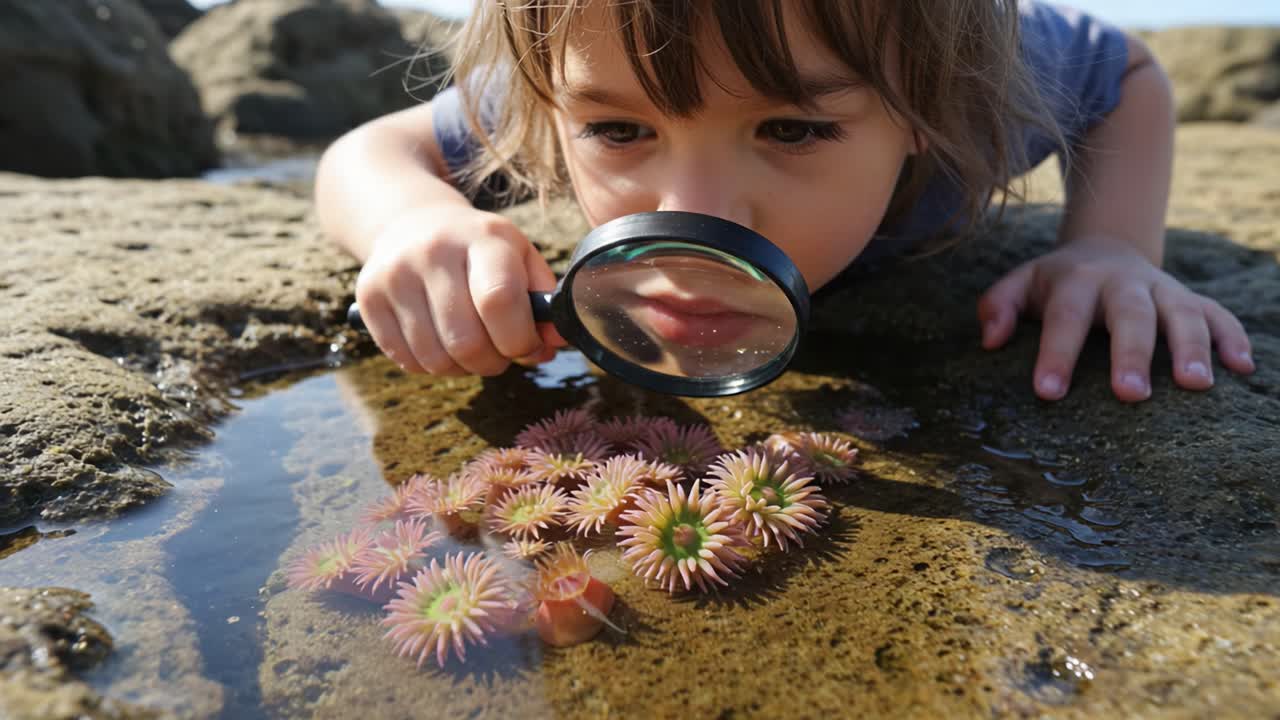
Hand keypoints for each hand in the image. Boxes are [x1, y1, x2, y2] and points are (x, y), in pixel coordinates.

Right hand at [354, 204, 563, 375]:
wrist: (413, 222)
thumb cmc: (481, 251)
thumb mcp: (520, 258)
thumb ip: (544, 301)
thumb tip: (555, 343)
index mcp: (484, 238)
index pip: (499, 301)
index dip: (518, 340)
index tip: (525, 345)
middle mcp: (433, 251)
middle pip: (467, 340)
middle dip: (493, 361)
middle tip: (499, 353)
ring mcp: (395, 274)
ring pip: (435, 358)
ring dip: (462, 368)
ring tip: (472, 348)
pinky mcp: (368, 297)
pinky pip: (406, 360)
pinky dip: (431, 366)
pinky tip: (441, 343)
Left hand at [977, 240, 1254, 401]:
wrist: (1105, 250)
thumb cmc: (1055, 284)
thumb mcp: (1020, 284)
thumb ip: (998, 306)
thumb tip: (990, 340)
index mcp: (1077, 281)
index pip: (1065, 318)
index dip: (1056, 354)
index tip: (1048, 393)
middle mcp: (1124, 283)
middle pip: (1131, 314)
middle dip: (1132, 353)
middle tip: (1131, 396)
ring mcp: (1163, 290)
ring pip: (1184, 312)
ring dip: (1192, 346)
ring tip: (1197, 386)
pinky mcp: (1192, 299)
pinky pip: (1220, 314)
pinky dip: (1233, 337)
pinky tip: (1243, 368)